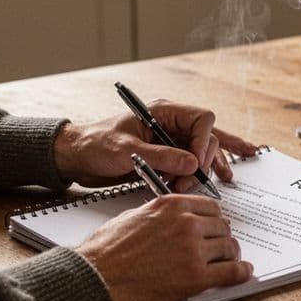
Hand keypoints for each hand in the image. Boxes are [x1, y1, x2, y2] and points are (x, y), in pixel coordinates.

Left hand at [53, 99, 256, 191]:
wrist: (77, 159)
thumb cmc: (95, 145)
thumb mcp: (126, 150)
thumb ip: (161, 156)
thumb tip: (192, 164)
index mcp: (163, 113)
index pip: (201, 119)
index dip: (204, 141)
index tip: (195, 164)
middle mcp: (171, 125)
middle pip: (206, 138)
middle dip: (201, 163)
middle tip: (187, 184)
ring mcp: (171, 143)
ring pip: (203, 153)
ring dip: (203, 172)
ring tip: (203, 187)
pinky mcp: (166, 159)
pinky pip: (193, 163)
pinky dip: (206, 170)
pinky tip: (224, 175)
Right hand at [76, 194, 252, 300]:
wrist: (96, 278)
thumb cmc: (105, 250)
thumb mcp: (132, 216)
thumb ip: (159, 214)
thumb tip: (170, 220)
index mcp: (171, 204)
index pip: (210, 206)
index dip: (213, 219)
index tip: (214, 226)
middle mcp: (187, 223)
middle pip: (222, 226)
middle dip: (221, 237)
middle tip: (220, 247)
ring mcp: (194, 249)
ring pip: (229, 247)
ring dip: (229, 255)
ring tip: (228, 262)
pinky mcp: (196, 277)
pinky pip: (231, 272)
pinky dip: (241, 273)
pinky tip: (243, 272)